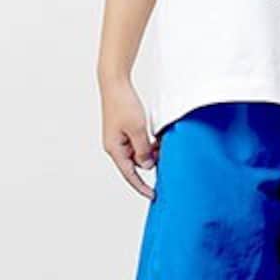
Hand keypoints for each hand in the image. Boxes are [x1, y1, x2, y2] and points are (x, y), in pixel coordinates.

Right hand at [99, 75, 158, 198]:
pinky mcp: (123, 131)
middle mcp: (115, 146)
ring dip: (150, 151)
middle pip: (135, 163)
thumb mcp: (138, 130)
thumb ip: (143, 151)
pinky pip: (137, 143)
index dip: (142, 186)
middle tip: (164, 154)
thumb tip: (146, 166)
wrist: (115, 84)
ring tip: (160, 142)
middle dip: (151, 161)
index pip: (130, 175)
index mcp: (115, 149)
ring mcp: (118, 138)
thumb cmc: (123, 104)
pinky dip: (147, 143)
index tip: (153, 195)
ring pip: (137, 153)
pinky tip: (156, 137)